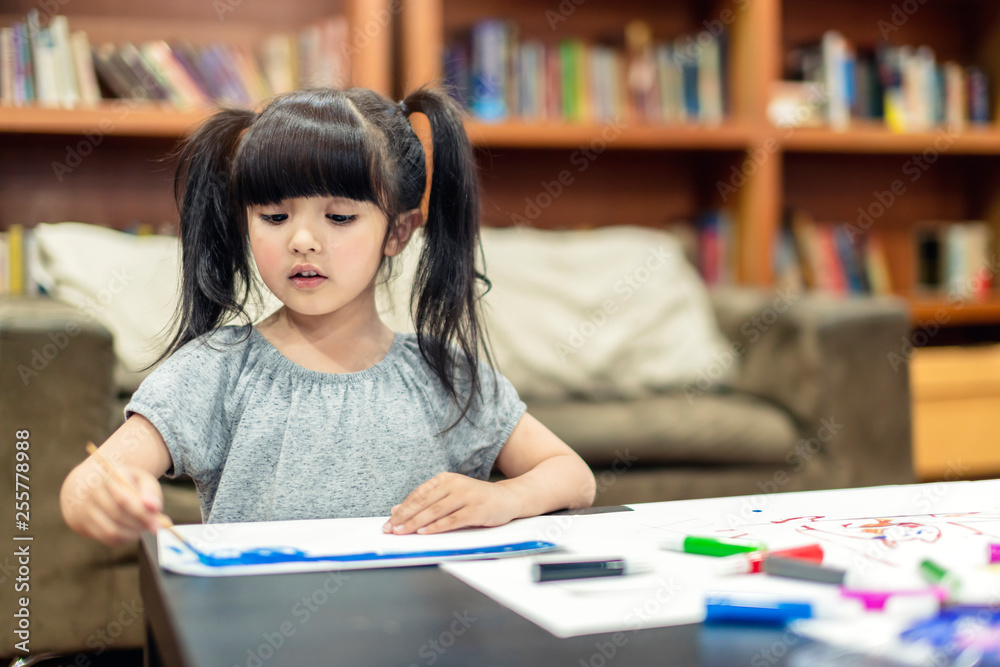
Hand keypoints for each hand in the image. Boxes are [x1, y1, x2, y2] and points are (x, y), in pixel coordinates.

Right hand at [65, 463, 164, 545]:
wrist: (96, 485)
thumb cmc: (128, 484)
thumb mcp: (142, 480)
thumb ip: (151, 492)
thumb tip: (154, 508)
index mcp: (111, 475)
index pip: (124, 498)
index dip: (142, 514)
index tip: (159, 525)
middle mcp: (95, 490)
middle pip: (118, 515)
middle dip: (140, 524)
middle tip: (154, 527)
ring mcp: (86, 507)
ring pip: (111, 529)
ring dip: (132, 533)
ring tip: (143, 529)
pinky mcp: (83, 522)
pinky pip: (105, 537)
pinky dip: (123, 539)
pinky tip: (131, 532)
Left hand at [382, 472, 521, 534]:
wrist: (508, 498)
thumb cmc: (476, 498)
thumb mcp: (451, 494)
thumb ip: (428, 500)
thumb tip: (398, 510)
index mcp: (446, 479)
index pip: (419, 494)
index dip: (403, 508)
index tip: (389, 521)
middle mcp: (455, 485)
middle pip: (424, 502)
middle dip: (405, 517)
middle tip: (390, 529)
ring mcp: (466, 496)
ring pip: (435, 511)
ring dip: (416, 523)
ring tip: (402, 532)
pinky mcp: (475, 510)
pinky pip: (451, 520)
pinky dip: (436, 527)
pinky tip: (424, 532)